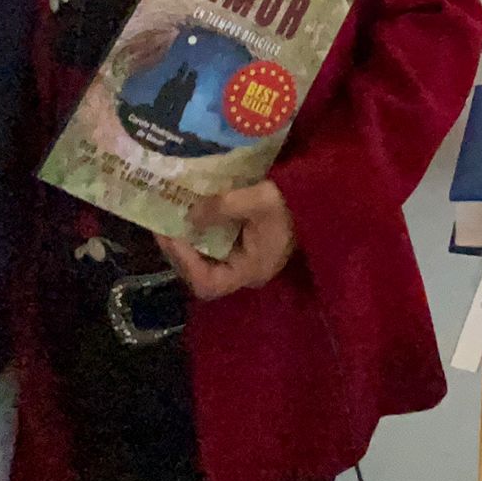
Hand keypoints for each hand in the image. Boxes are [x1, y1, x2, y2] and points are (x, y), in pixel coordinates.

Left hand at [154, 181, 296, 299]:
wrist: (320, 195)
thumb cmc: (293, 203)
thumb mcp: (260, 199)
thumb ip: (223, 207)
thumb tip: (188, 215)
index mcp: (251, 270)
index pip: (208, 284)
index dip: (184, 262)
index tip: (170, 235)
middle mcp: (245, 271)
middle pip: (201, 274)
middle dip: (179, 251)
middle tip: (161, 224)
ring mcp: (245, 259)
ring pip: (205, 260)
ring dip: (186, 242)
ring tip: (170, 218)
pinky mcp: (244, 245)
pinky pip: (214, 246)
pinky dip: (199, 233)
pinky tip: (190, 214)